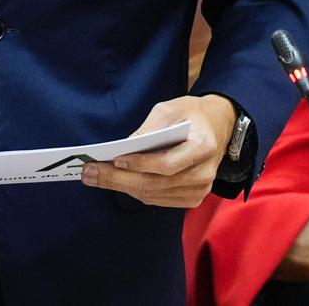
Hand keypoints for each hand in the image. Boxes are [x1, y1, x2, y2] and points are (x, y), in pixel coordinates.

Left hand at [80, 94, 234, 207]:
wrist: (218, 126)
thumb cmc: (191, 114)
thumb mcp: (170, 109)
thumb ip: (149, 128)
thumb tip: (125, 148)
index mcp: (203, 146)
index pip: (167, 164)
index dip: (140, 164)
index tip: (115, 159)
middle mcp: (205, 173)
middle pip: (156, 184)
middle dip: (118, 179)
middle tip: (90, 173)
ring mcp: (201, 189)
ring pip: (154, 195)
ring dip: (122, 187)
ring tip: (96, 177)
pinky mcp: (193, 197)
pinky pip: (159, 199)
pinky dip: (136, 191)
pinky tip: (117, 181)